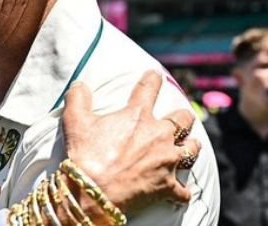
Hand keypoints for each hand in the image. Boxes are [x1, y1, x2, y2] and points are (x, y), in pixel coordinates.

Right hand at [62, 71, 199, 212]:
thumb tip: (81, 85)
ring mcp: (166, 161)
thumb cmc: (86, 155)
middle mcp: (159, 135)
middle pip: (181, 120)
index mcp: (138, 116)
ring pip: (191, 150)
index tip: (156, 75)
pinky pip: (182, 191)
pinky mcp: (167, 186)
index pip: (148, 89)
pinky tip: (182, 192)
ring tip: (193, 144)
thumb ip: (78, 97)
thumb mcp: (75, 120)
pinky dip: (182, 191)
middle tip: (182, 116)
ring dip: (192, 147)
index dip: (153, 79)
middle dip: (183, 116)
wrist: (95, 191)